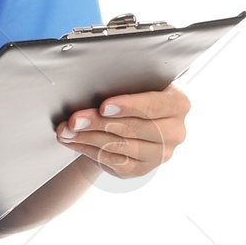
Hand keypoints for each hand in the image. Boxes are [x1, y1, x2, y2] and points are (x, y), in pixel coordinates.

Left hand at [54, 85, 189, 177]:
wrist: (130, 124)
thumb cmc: (132, 98)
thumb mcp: (137, 85)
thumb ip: (129, 81)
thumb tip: (104, 75)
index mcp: (178, 104)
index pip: (154, 105)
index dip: (128, 106)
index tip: (104, 106)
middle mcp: (175, 132)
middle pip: (133, 128)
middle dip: (99, 122)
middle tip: (74, 119)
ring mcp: (160, 154)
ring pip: (119, 145)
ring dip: (88, 137)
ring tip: (67, 130)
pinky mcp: (142, 169)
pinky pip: (113, 161)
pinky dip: (88, 149)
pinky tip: (74, 141)